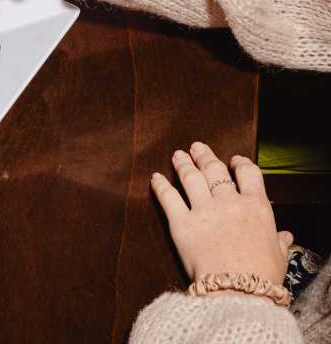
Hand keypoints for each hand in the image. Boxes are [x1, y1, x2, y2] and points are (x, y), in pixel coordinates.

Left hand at [151, 142, 290, 285]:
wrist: (238, 291)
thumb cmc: (261, 277)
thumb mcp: (279, 257)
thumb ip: (279, 241)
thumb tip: (284, 236)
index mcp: (256, 208)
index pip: (248, 174)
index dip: (239, 163)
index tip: (233, 160)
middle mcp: (229, 203)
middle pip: (215, 170)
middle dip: (204, 156)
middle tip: (196, 147)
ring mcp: (204, 211)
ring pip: (190, 177)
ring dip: (183, 163)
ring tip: (177, 155)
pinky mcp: (181, 223)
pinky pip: (168, 197)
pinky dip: (160, 185)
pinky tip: (155, 178)